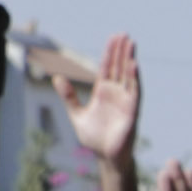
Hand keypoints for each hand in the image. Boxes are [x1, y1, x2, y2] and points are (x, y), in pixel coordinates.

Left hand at [67, 31, 146, 183]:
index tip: (114, 38)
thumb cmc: (94, 138)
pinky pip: (134, 91)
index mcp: (103, 92)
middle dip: (121, 51)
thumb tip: (57, 77)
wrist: (106, 156)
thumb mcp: (76, 114)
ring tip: (131, 43)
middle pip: (118, 67)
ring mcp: (125, 100)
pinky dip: (134, 78)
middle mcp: (116, 93)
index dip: (110, 53)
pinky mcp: (132, 110)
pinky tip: (133, 64)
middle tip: (124, 34)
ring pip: (128, 75)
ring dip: (129, 59)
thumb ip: (68, 96)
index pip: (107, 67)